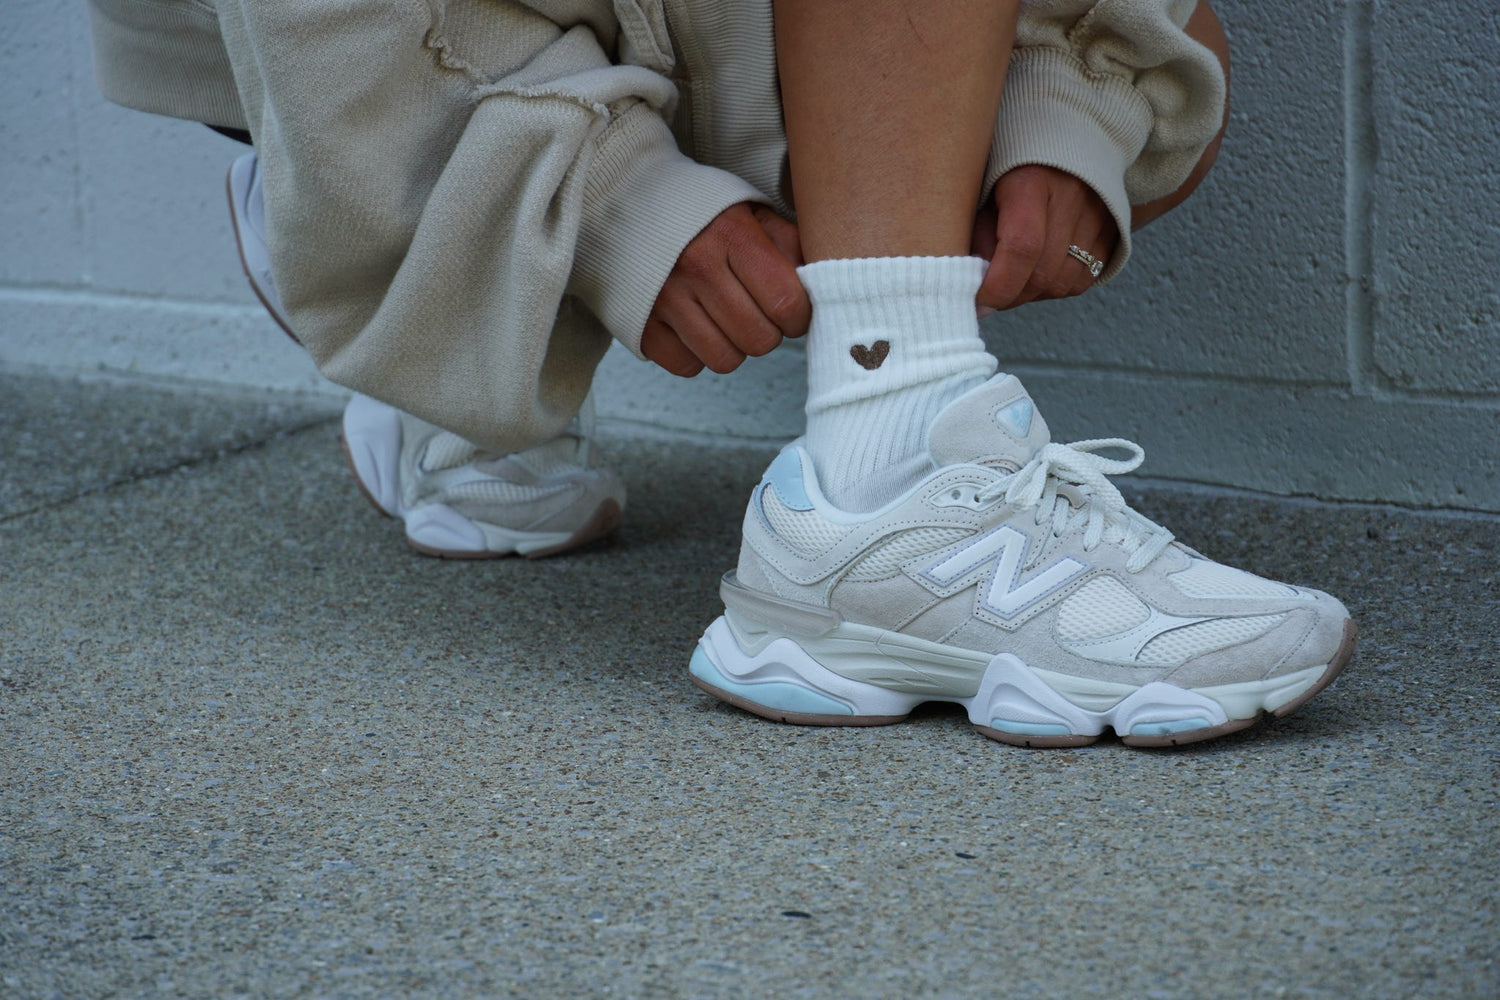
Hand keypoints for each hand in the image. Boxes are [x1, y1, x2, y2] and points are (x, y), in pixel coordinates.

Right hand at [642, 203, 809, 376]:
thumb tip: (822, 286)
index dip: (800, 316)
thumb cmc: (704, 214)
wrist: (626, 203)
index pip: (787, 304)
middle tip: (758, 313)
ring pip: (725, 359)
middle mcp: (696, 267)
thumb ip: (790, 244)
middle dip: (769, 332)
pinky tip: (696, 326)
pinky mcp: (640, 324)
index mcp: (731, 235)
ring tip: (727, 319)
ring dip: (734, 346)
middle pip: (759, 340)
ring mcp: (663, 299)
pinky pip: (687, 366)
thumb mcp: (751, 211)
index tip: (792, 309)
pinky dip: (697, 354)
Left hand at [972, 164, 1118, 312]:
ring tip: (1010, 280)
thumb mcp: (980, 189)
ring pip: (1063, 282)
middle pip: (1044, 273)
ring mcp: (1100, 213)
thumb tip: (975, 283)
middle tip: (986, 295)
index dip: (999, 285)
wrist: (1062, 132)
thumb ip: (978, 234)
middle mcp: (1073, 196)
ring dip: (1031, 294)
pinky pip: (1082, 280)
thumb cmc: (1006, 164)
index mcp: (1032, 179)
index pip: (1023, 246)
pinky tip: (1035, 273)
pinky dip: (1054, 288)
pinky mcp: (1113, 229)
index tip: (977, 300)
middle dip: (1009, 295)